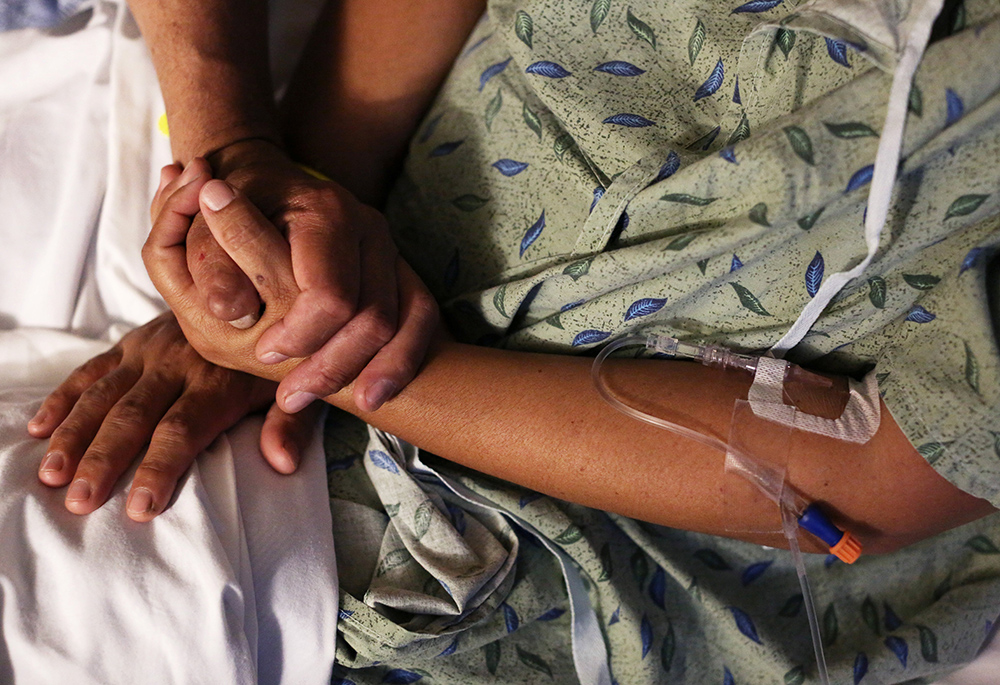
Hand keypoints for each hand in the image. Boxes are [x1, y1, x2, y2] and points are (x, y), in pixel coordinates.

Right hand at [26, 313, 322, 520]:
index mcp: (218, 380)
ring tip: (51, 475)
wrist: (259, 290)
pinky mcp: (132, 341)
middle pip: (134, 416)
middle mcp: (178, 363)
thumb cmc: (279, 355)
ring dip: (74, 435)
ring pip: (103, 395)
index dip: (160, 468)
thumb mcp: (297, 386)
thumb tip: (283, 463)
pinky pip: (91, 370)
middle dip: (104, 460)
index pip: (183, 429)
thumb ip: (290, 424)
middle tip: (79, 501)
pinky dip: (64, 398)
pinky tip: (39, 429)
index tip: (140, 508)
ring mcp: (149, 350)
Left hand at [143, 164, 439, 413]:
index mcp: (324, 212)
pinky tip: (371, 394)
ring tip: (326, 401)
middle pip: (374, 317)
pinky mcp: (400, 268)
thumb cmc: (229, 209)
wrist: (265, 184)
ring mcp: (390, 248)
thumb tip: (235, 313)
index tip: (264, 354)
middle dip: (332, 367)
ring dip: (369, 372)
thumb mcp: (203, 228)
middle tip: (289, 394)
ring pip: (404, 322)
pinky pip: (422, 319)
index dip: (300, 336)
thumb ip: (212, 265)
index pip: (330, 295)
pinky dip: (401, 361)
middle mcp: (368, 227)